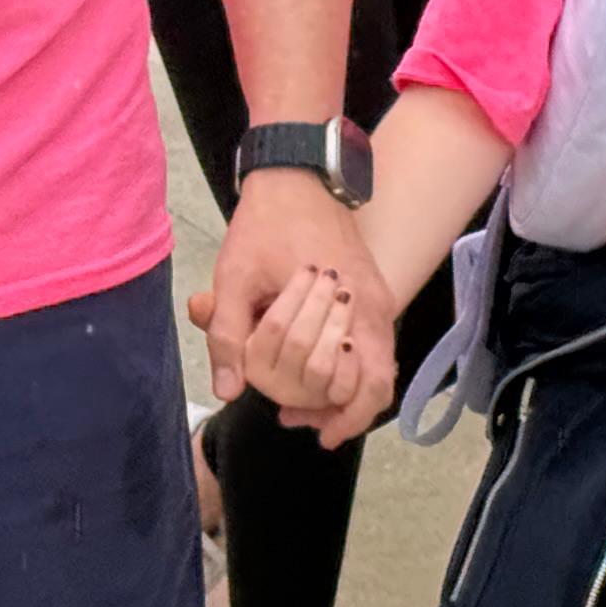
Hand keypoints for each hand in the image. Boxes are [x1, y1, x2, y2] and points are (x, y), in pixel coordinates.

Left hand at [197, 170, 396, 446]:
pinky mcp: (372, 289)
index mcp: (351, 304)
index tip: (319, 434)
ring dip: (343, 388)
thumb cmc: (265, 223)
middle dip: (343, 410)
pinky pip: (371, 341)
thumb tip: (230, 391)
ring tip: (302, 402)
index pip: (369, 385)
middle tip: (304, 421)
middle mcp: (375, 305)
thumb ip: (227, 336)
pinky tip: (310, 365)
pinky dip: (347, 363)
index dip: (347, 418)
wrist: (296, 172)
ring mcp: (378, 296)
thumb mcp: (234, 277)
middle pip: (378, 382)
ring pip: (377, 363)